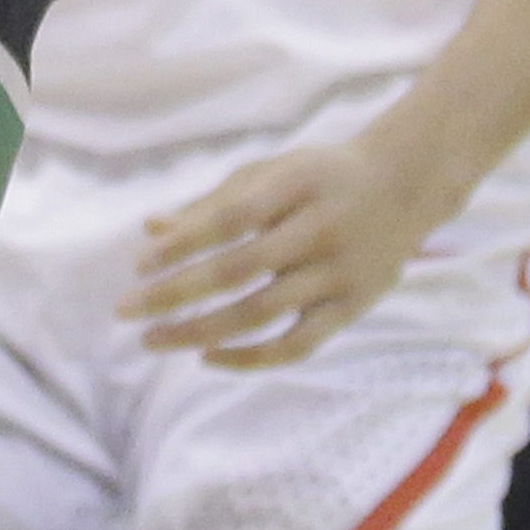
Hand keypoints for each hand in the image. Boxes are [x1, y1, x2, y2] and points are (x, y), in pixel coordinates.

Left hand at [126, 129, 448, 367]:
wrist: (405, 185)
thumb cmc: (319, 177)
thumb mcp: (269, 173)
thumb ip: (211, 203)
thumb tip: (149, 231)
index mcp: (294, 185)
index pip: (228, 218)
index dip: (183, 244)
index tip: (138, 266)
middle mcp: (318, 229)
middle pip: (237, 270)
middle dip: (175, 294)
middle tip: (125, 313)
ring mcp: (338, 273)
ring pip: (261, 313)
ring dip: (201, 330)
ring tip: (153, 340)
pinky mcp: (352, 308)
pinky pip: (298, 345)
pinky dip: (252, 357)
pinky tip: (208, 357)